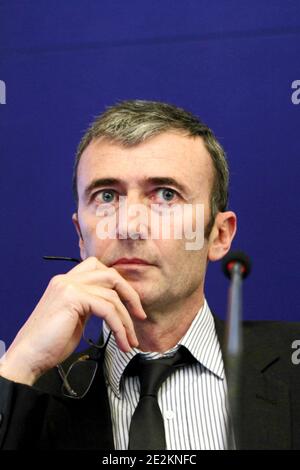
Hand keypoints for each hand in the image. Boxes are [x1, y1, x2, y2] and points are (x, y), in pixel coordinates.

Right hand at [0, 257, 145, 384]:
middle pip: (110, 275)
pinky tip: (121, 340)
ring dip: (126, 320)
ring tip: (130, 340)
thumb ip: (91, 305)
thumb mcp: (75, 318)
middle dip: (130, 295)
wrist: (29, 356)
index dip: (120, 285)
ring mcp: (68, 286)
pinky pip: (107, 309)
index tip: (131, 305)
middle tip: (140, 315)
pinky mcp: (72, 298)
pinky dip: (119, 327)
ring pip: (112, 295)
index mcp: (66, 281)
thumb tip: (114, 307)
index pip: (100, 270)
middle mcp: (67, 279)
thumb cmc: (50, 343)